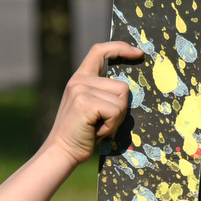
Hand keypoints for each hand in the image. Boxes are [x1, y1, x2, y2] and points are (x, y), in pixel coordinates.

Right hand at [46, 41, 141, 165]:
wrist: (62, 152)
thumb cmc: (83, 134)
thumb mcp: (93, 107)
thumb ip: (104, 93)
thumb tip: (130, 88)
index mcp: (80, 78)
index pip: (100, 51)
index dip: (120, 48)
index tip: (138, 52)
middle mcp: (79, 79)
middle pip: (123, 86)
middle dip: (120, 109)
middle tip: (102, 123)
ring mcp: (80, 89)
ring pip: (122, 99)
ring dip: (116, 119)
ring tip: (98, 127)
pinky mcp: (84, 102)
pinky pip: (116, 111)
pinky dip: (112, 125)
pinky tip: (96, 131)